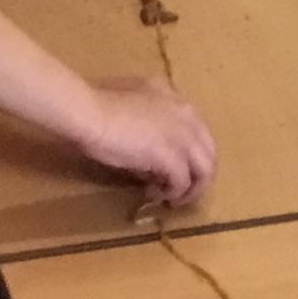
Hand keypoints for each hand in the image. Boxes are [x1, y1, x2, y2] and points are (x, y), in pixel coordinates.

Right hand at [78, 76, 216, 204]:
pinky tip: (158, 196)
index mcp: (174, 99)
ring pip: (205, 169)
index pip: (197, 130)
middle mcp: (185, 114)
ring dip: (192, 188)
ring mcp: (181, 135)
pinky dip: (173, 193)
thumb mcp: (130, 109)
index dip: (189, 153)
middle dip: (199, 174)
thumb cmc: (97, 107)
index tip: (175, 167)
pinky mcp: (170, 156)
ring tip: (175, 199)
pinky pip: (182, 182)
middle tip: (182, 190)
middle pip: (208, 151)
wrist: (89, 113)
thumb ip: (147, 127)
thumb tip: (150, 160)